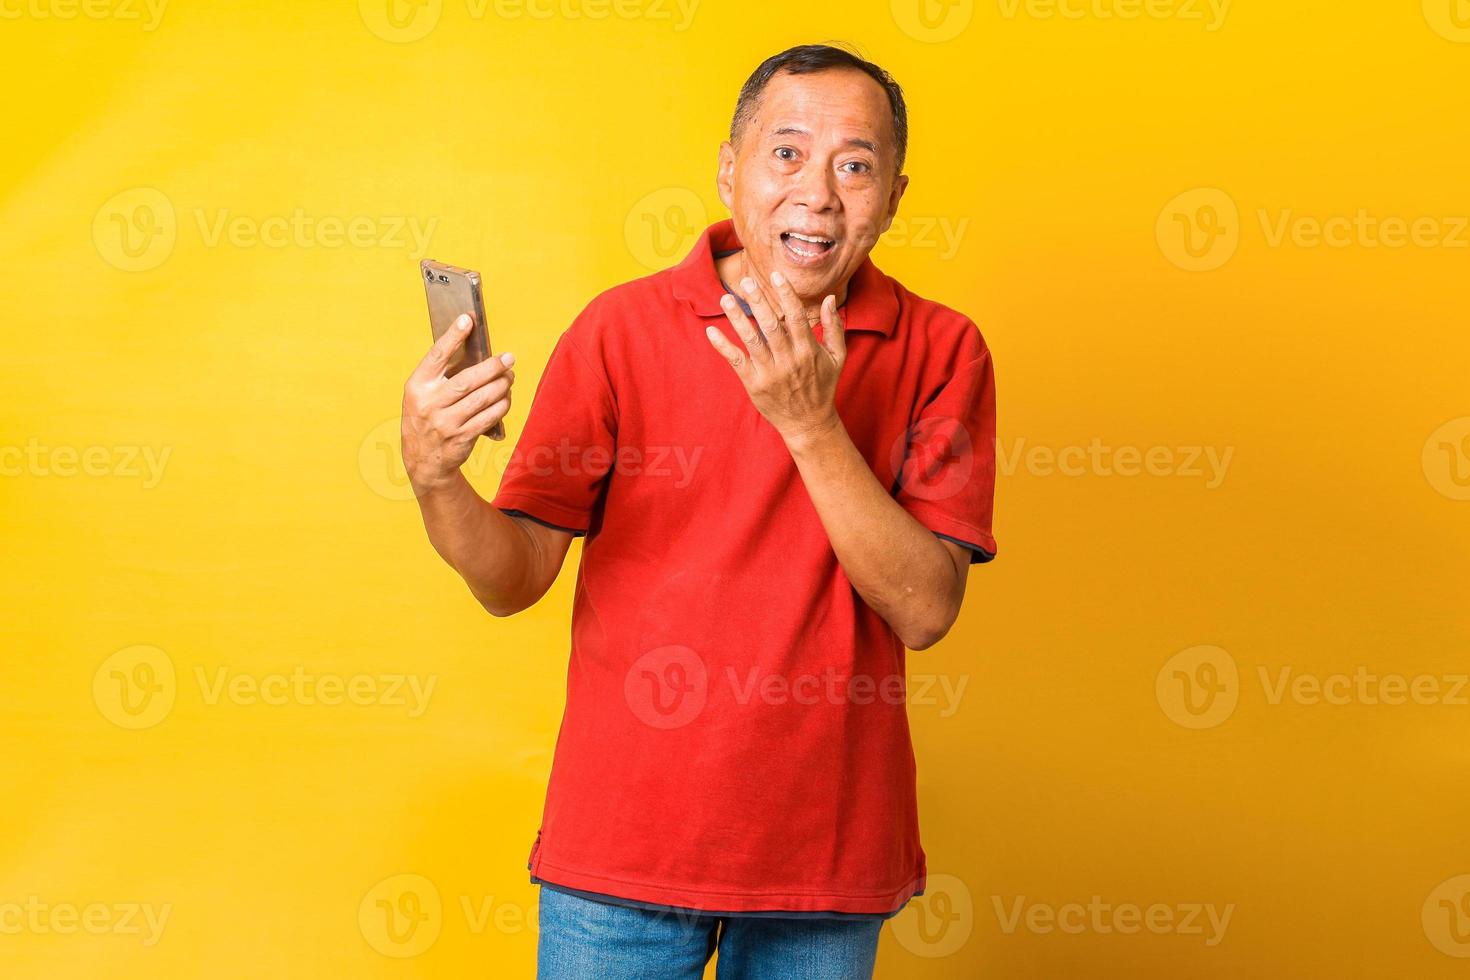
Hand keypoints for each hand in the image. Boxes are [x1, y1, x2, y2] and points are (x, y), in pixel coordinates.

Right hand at [401, 313, 515, 495]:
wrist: (423, 460)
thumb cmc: (427, 418)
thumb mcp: (423, 395)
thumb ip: (441, 376)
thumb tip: (477, 352)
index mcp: (417, 387)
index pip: (436, 356)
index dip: (453, 336)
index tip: (468, 319)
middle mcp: (429, 404)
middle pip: (468, 379)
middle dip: (493, 366)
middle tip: (509, 358)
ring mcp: (446, 423)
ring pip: (482, 398)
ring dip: (502, 385)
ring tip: (509, 377)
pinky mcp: (462, 437)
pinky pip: (489, 417)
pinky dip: (502, 405)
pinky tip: (506, 397)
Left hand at [704, 270, 846, 444]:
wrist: (808, 423)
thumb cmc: (823, 386)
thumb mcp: (837, 357)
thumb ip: (834, 327)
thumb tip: (831, 298)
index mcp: (808, 351)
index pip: (795, 317)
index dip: (786, 295)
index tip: (775, 275)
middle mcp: (789, 360)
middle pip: (771, 325)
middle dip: (758, 301)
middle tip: (746, 281)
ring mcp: (769, 373)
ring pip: (751, 341)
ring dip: (737, 319)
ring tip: (725, 299)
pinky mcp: (754, 384)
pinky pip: (736, 362)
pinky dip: (723, 347)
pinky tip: (711, 331)